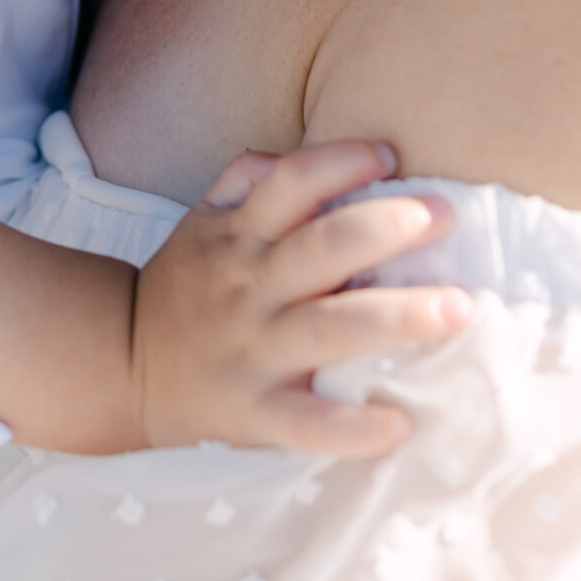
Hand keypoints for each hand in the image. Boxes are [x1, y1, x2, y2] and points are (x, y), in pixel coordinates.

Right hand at [130, 141, 473, 456]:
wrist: (122, 365)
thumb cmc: (184, 287)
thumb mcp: (200, 221)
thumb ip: (244, 180)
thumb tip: (301, 153)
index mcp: (238, 237)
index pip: (290, 183)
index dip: (340, 162)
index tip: (391, 156)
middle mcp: (249, 288)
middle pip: (322, 249)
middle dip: (388, 228)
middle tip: (446, 217)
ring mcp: (254, 352)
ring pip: (330, 330)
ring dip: (397, 318)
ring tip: (458, 309)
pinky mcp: (256, 412)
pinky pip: (307, 424)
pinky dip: (354, 428)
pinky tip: (402, 422)